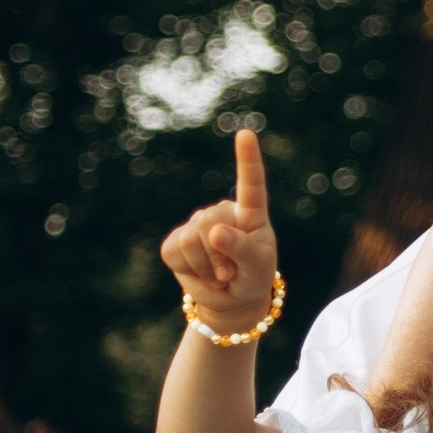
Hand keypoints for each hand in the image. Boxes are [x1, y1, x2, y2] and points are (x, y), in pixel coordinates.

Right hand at [157, 129, 278, 330]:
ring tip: (218, 274)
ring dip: (207, 266)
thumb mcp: (258, 266)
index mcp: (250, 212)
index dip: (247, 159)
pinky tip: (200, 272)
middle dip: (219, 255)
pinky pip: (174, 252)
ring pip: (192, 239)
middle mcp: (221, 212)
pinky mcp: (175, 242)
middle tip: (230, 272)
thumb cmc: (252, 276)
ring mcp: (196, 224)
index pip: (250, 183)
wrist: (231, 298)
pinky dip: (190, 269)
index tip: (245, 134)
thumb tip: (214, 230)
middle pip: (210, 222)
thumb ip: (241, 248)